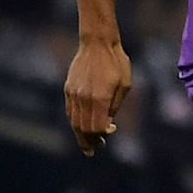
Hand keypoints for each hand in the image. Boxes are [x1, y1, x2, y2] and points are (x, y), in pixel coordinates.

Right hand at [64, 36, 131, 156]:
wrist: (97, 43)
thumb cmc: (116, 62)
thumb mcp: (124, 85)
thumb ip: (114, 106)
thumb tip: (107, 123)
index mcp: (99, 98)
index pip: (96, 128)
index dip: (102, 135)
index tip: (111, 132)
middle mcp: (83, 99)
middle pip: (82, 129)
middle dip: (89, 141)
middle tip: (95, 149)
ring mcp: (73, 94)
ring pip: (74, 122)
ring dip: (80, 134)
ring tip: (87, 143)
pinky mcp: (68, 89)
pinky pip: (70, 111)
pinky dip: (75, 122)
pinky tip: (81, 125)